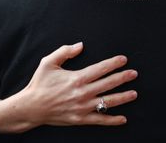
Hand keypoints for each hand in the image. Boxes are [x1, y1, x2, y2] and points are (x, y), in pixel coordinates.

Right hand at [0, 42, 137, 133]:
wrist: (31, 107)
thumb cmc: (39, 84)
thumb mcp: (48, 62)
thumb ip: (65, 51)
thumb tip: (80, 45)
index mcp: (77, 78)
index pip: (100, 69)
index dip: (113, 63)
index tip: (123, 59)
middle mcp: (82, 93)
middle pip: (108, 84)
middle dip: (123, 78)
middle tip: (134, 73)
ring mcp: (83, 107)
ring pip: (108, 102)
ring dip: (123, 97)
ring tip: (134, 93)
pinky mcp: (81, 119)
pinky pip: (100, 120)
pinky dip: (112, 120)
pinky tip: (123, 118)